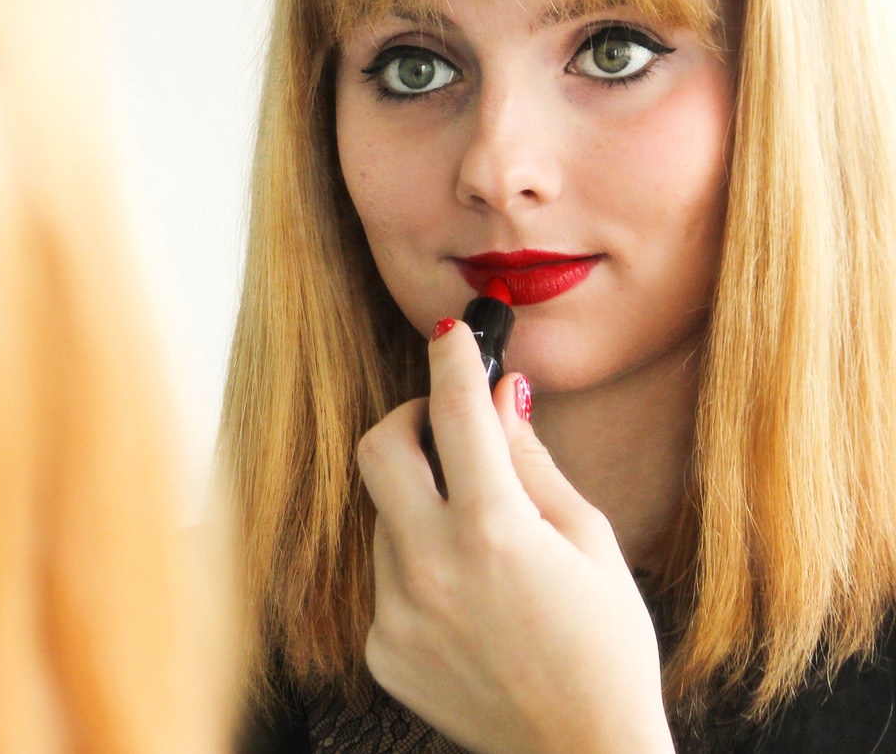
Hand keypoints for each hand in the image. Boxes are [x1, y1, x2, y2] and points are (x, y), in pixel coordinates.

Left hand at [356, 321, 674, 753]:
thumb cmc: (606, 650)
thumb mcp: (589, 542)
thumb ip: (532, 462)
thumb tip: (501, 396)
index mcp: (493, 531)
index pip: (454, 412)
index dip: (451, 358)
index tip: (451, 333)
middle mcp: (430, 566)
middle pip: (377, 449)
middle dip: (407, 420)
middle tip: (442, 427)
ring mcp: (397, 611)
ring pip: (384, 517)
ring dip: (421, 506)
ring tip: (481, 547)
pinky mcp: (381, 647)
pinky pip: (386, 577)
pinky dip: (419, 568)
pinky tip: (469, 603)